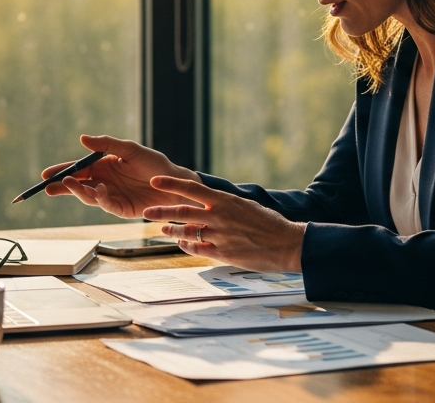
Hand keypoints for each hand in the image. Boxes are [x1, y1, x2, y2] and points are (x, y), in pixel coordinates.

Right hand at [41, 135, 200, 218]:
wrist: (175, 183)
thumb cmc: (154, 164)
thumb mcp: (130, 149)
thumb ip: (107, 144)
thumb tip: (83, 138)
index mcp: (104, 166)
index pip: (78, 169)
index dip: (61, 171)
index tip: (46, 174)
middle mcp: (104, 182)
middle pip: (78, 185)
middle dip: (62, 186)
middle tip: (49, 186)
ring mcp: (111, 196)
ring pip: (88, 196)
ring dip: (78, 191)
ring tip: (69, 184)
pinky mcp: (121, 208)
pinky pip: (106, 205)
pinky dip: (100, 198)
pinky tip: (99, 190)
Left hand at [143, 177, 305, 272]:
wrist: (287, 244)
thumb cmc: (270, 224)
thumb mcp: (247, 206)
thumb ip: (226, 205)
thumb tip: (212, 201)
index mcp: (225, 200)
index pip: (191, 188)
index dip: (170, 184)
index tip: (154, 181)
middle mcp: (219, 217)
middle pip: (182, 212)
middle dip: (161, 212)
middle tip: (147, 212)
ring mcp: (219, 236)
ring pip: (186, 232)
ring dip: (171, 230)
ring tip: (163, 229)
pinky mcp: (222, 253)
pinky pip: (197, 249)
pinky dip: (187, 246)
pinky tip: (182, 244)